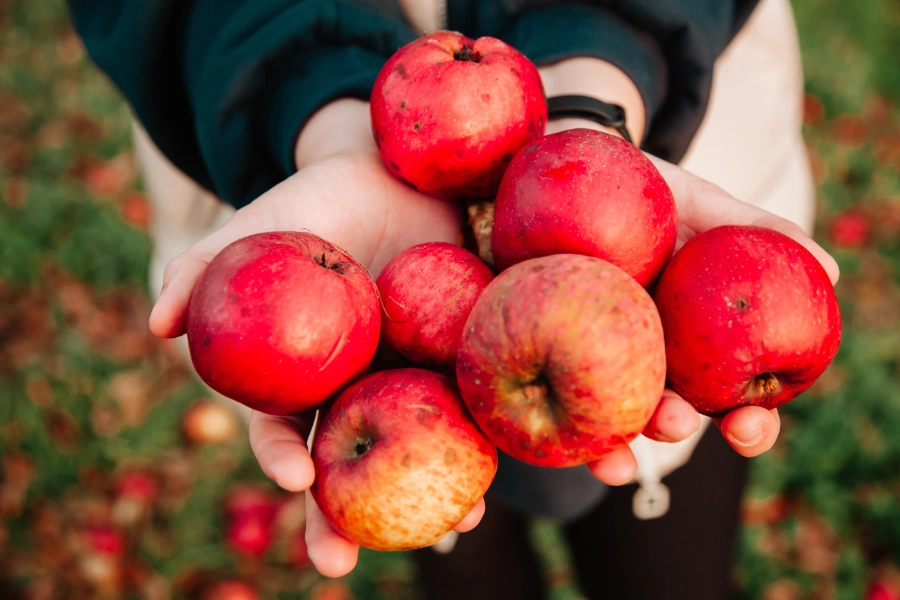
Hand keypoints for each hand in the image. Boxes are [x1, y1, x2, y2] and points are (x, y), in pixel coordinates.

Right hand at [149, 99, 474, 576]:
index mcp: (296, 375)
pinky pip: (462, 409)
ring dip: (423, 499)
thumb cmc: (310, 206)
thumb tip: (154, 324)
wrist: (389, 177)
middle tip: (338, 564)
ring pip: (408, 451)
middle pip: (342, 465)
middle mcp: (348, 389)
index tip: (292, 477)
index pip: (279, 429)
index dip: (279, 457)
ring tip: (445, 529)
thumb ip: (198, 268)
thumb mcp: (251, 229)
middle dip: (337, 518)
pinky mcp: (451, 360)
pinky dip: (474, 443)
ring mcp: (401, 381)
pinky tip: (488, 473)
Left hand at [540, 57, 837, 484]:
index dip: (748, 424)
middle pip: (665, 417)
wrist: (566, 167)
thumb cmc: (644, 190)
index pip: (730, 399)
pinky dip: (539, 418)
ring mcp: (585, 359)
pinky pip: (534, 393)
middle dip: (674, 431)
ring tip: (614, 456)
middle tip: (678, 421)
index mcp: (690, 344)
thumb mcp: (698, 204)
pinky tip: (538, 428)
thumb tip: (827, 268)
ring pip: (602, 419)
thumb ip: (757, 231)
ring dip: (611, 448)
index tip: (750, 426)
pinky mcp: (528, 350)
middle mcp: (641, 360)